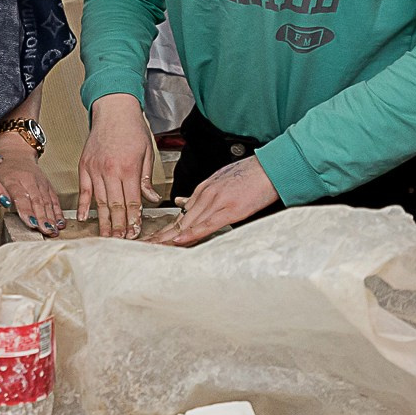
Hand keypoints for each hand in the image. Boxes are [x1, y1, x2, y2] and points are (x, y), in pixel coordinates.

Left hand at [0, 137, 63, 234]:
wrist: (16, 154)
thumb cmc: (1, 171)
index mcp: (12, 180)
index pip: (20, 196)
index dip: (26, 210)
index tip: (30, 223)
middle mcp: (28, 181)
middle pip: (37, 201)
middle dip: (42, 218)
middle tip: (45, 231)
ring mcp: (40, 183)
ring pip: (47, 201)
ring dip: (51, 217)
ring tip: (54, 231)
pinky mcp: (48, 186)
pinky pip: (54, 199)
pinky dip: (58, 212)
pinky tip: (61, 223)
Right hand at [79, 94, 161, 237]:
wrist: (113, 110)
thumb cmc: (132, 128)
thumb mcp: (147, 153)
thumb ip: (147, 178)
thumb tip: (151, 199)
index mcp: (128, 168)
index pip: (132, 201)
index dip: (133, 219)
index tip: (135, 232)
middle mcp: (110, 171)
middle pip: (114, 206)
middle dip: (119, 226)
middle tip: (121, 240)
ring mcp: (94, 169)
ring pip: (99, 202)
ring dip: (104, 221)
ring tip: (107, 236)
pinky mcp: (84, 166)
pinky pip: (84, 190)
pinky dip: (84, 206)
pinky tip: (85, 218)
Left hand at [153, 155, 277, 245]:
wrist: (271, 166)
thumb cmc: (250, 174)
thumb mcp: (221, 180)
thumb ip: (202, 194)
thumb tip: (182, 202)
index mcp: (204, 190)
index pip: (180, 214)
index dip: (166, 228)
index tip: (153, 238)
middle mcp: (206, 196)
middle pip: (179, 220)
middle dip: (161, 235)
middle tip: (144, 246)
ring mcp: (217, 202)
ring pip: (188, 223)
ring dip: (169, 237)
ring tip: (154, 248)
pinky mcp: (231, 209)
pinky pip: (207, 224)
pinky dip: (192, 233)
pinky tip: (179, 240)